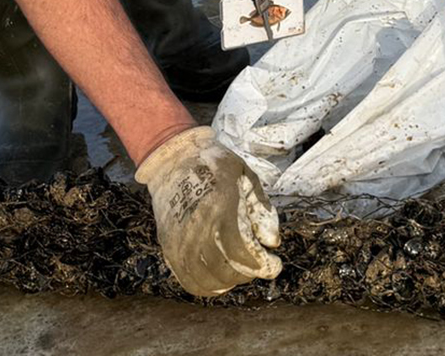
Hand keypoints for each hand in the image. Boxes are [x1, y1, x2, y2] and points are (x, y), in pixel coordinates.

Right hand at [134, 126, 281, 296]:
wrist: (173, 157)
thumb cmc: (213, 164)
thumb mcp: (245, 175)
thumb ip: (262, 209)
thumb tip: (272, 243)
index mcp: (221, 207)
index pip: (243, 251)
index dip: (263, 265)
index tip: (275, 264)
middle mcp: (198, 227)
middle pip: (227, 269)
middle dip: (249, 273)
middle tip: (258, 265)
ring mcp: (180, 239)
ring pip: (207, 279)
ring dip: (229, 281)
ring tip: (240, 271)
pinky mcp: (169, 246)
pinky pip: (187, 279)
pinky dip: (206, 287)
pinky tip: (219, 280)